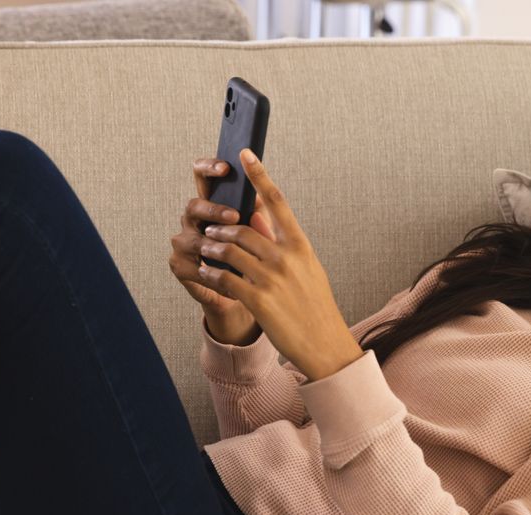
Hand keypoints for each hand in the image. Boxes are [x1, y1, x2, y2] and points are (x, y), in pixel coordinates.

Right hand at [169, 157, 274, 326]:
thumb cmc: (252, 257)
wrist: (247, 293)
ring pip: (192, 237)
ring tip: (232, 250)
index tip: (226, 167)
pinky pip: (192, 267)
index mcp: (212, 203)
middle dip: (214, 209)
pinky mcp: (180, 266)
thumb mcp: (260, 232)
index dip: (209, 168)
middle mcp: (194, 219)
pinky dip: (213, 273)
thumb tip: (262, 197)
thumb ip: (258, 215)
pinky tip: (230, 277)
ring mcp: (184, 242)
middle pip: (194, 205)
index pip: (202, 176)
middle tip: (234, 216)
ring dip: (213, 243)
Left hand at [194, 148, 364, 381]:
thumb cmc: (315, 306)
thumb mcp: (308, 269)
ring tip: (205, 249)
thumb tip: (259, 219)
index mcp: (300, 245)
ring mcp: (272, 278)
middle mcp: (286, 257)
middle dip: (221, 228)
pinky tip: (205, 274)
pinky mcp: (258, 299)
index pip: (277, 201)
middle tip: (210, 229)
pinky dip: (210, 274)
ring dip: (212, 248)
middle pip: (242, 228)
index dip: (259, 175)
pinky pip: (224, 278)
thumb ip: (283, 244)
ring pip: (229, 251)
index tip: (245, 154)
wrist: (325, 344)